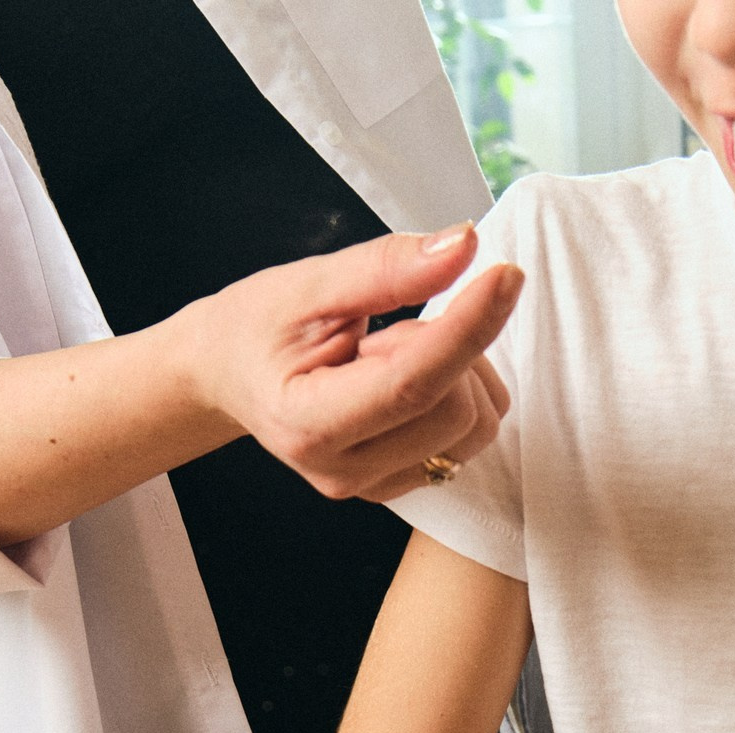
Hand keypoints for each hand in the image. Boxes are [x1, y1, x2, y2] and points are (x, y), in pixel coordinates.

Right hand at [187, 223, 522, 503]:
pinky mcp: (402, 481)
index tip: (504, 274)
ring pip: (477, 423)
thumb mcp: (306, 284)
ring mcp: (375, 485)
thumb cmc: (257, 327)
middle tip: (388, 327)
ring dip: (457, 369)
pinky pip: (473, 436)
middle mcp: (345, 471)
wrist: (229, 374)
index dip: (467, 328)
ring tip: (391, 351)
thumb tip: (464, 246)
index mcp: (308, 426)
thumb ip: (383, 269)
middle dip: (445, 347)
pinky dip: (458, 390)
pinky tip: (403, 376)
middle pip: (456, 408)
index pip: (413, 385)